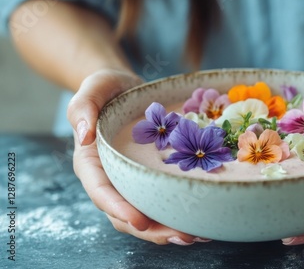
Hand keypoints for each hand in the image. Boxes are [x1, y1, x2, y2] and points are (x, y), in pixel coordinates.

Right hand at [67, 69, 206, 244]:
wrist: (124, 89)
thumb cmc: (107, 88)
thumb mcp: (93, 87)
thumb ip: (83, 107)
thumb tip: (83, 134)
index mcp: (91, 163)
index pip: (102, 192)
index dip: (120, 210)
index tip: (142, 221)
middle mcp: (110, 179)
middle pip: (124, 214)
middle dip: (152, 231)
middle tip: (183, 235)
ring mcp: (130, 182)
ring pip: (144, 215)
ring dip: (168, 230)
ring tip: (197, 235)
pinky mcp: (148, 180)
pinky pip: (159, 202)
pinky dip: (177, 215)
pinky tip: (200, 221)